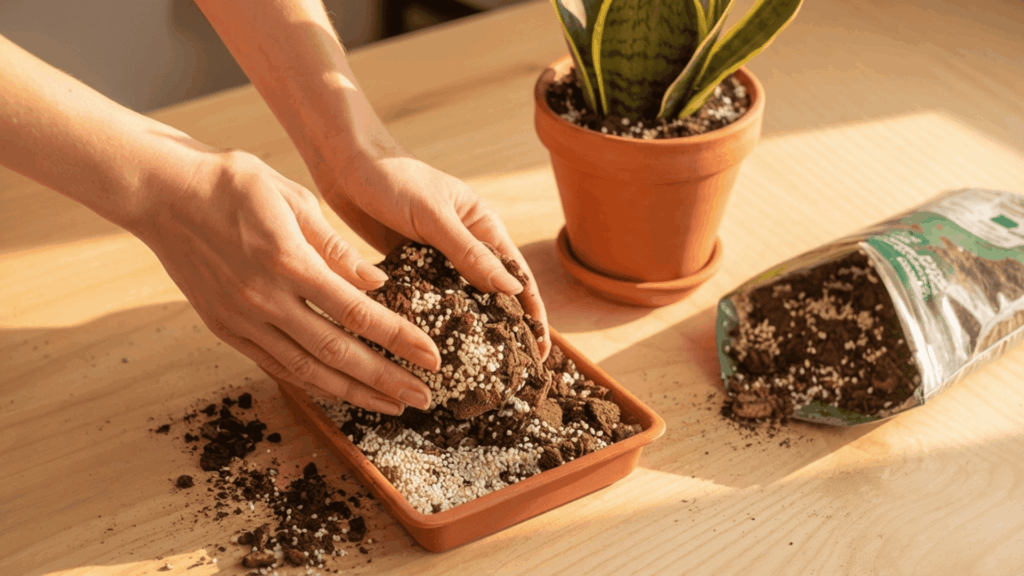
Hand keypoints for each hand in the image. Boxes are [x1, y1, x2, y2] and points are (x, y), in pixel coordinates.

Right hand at [136, 148, 441, 414]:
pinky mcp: (224, 328)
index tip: (431, 357)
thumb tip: (376, 284)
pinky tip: (339, 392)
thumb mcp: (293, 197)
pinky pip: (275, 365)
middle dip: (386, 379)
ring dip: (353, 393)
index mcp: (288, 262)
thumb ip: (336, 247)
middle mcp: (265, 299)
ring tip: (390, 406)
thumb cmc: (232, 183)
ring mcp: (241, 319)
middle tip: (423, 398)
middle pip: (337, 352)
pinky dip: (311, 383)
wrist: (161, 193)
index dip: (399, 339)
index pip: (358, 313)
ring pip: (306, 370)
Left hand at [322, 151, 551, 358]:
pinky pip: (426, 297)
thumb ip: (469, 253)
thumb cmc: (393, 177)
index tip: (540, 350)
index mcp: (482, 225)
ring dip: (466, 328)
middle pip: (491, 293)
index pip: (517, 275)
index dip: (532, 313)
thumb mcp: (433, 216)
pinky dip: (431, 318)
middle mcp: (465, 243)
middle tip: (511, 370)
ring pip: (459, 300)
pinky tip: (431, 345)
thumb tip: (512, 292)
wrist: (343, 162)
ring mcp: (436, 256)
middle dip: (503, 328)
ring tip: (474, 367)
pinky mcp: (408, 264)